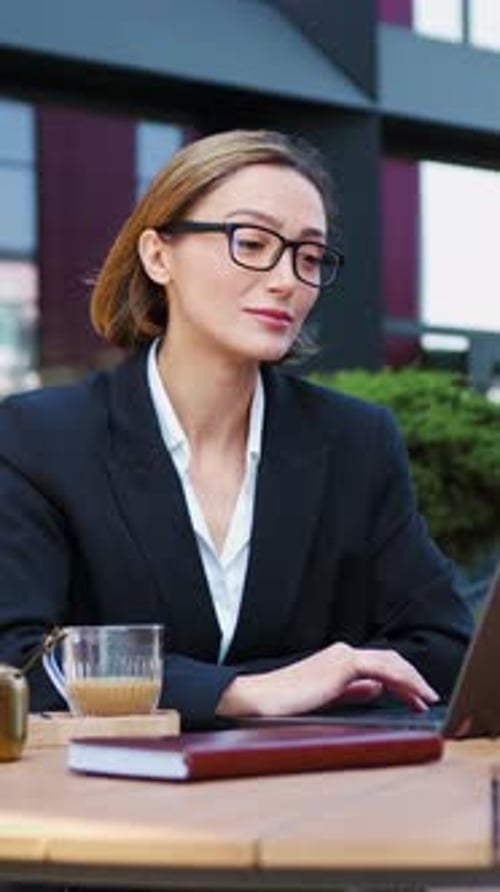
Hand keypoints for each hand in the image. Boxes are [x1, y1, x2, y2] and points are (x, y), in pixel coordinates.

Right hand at [216, 642, 438, 717]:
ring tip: (426, 698)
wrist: (261, 699)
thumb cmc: (285, 702)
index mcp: (338, 660)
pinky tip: (413, 694)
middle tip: (428, 699)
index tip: (417, 698)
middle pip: (389, 661)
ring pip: (390, 663)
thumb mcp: (327, 699)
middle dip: (412, 679)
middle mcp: (343, 653)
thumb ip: (351, 692)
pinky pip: (382, 670)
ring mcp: (343, 657)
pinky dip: (403, 681)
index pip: (379, 666)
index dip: (402, 680)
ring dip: (412, 680)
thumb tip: (376, 689)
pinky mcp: (343, 665)